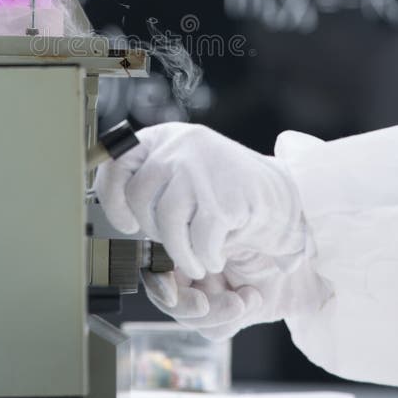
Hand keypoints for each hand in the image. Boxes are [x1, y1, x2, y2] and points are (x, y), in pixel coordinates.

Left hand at [95, 123, 330, 338]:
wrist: (285, 195)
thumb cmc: (228, 190)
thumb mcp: (184, 173)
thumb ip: (152, 182)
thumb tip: (116, 212)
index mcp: (164, 136)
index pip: (116, 162)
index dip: (113, 198)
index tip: (126, 222)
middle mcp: (180, 144)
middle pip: (138, 196)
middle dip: (152, 229)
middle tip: (173, 242)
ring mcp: (200, 168)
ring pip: (164, 220)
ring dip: (179, 251)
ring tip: (195, 260)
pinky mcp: (222, 199)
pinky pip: (197, 239)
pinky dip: (205, 256)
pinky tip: (215, 257)